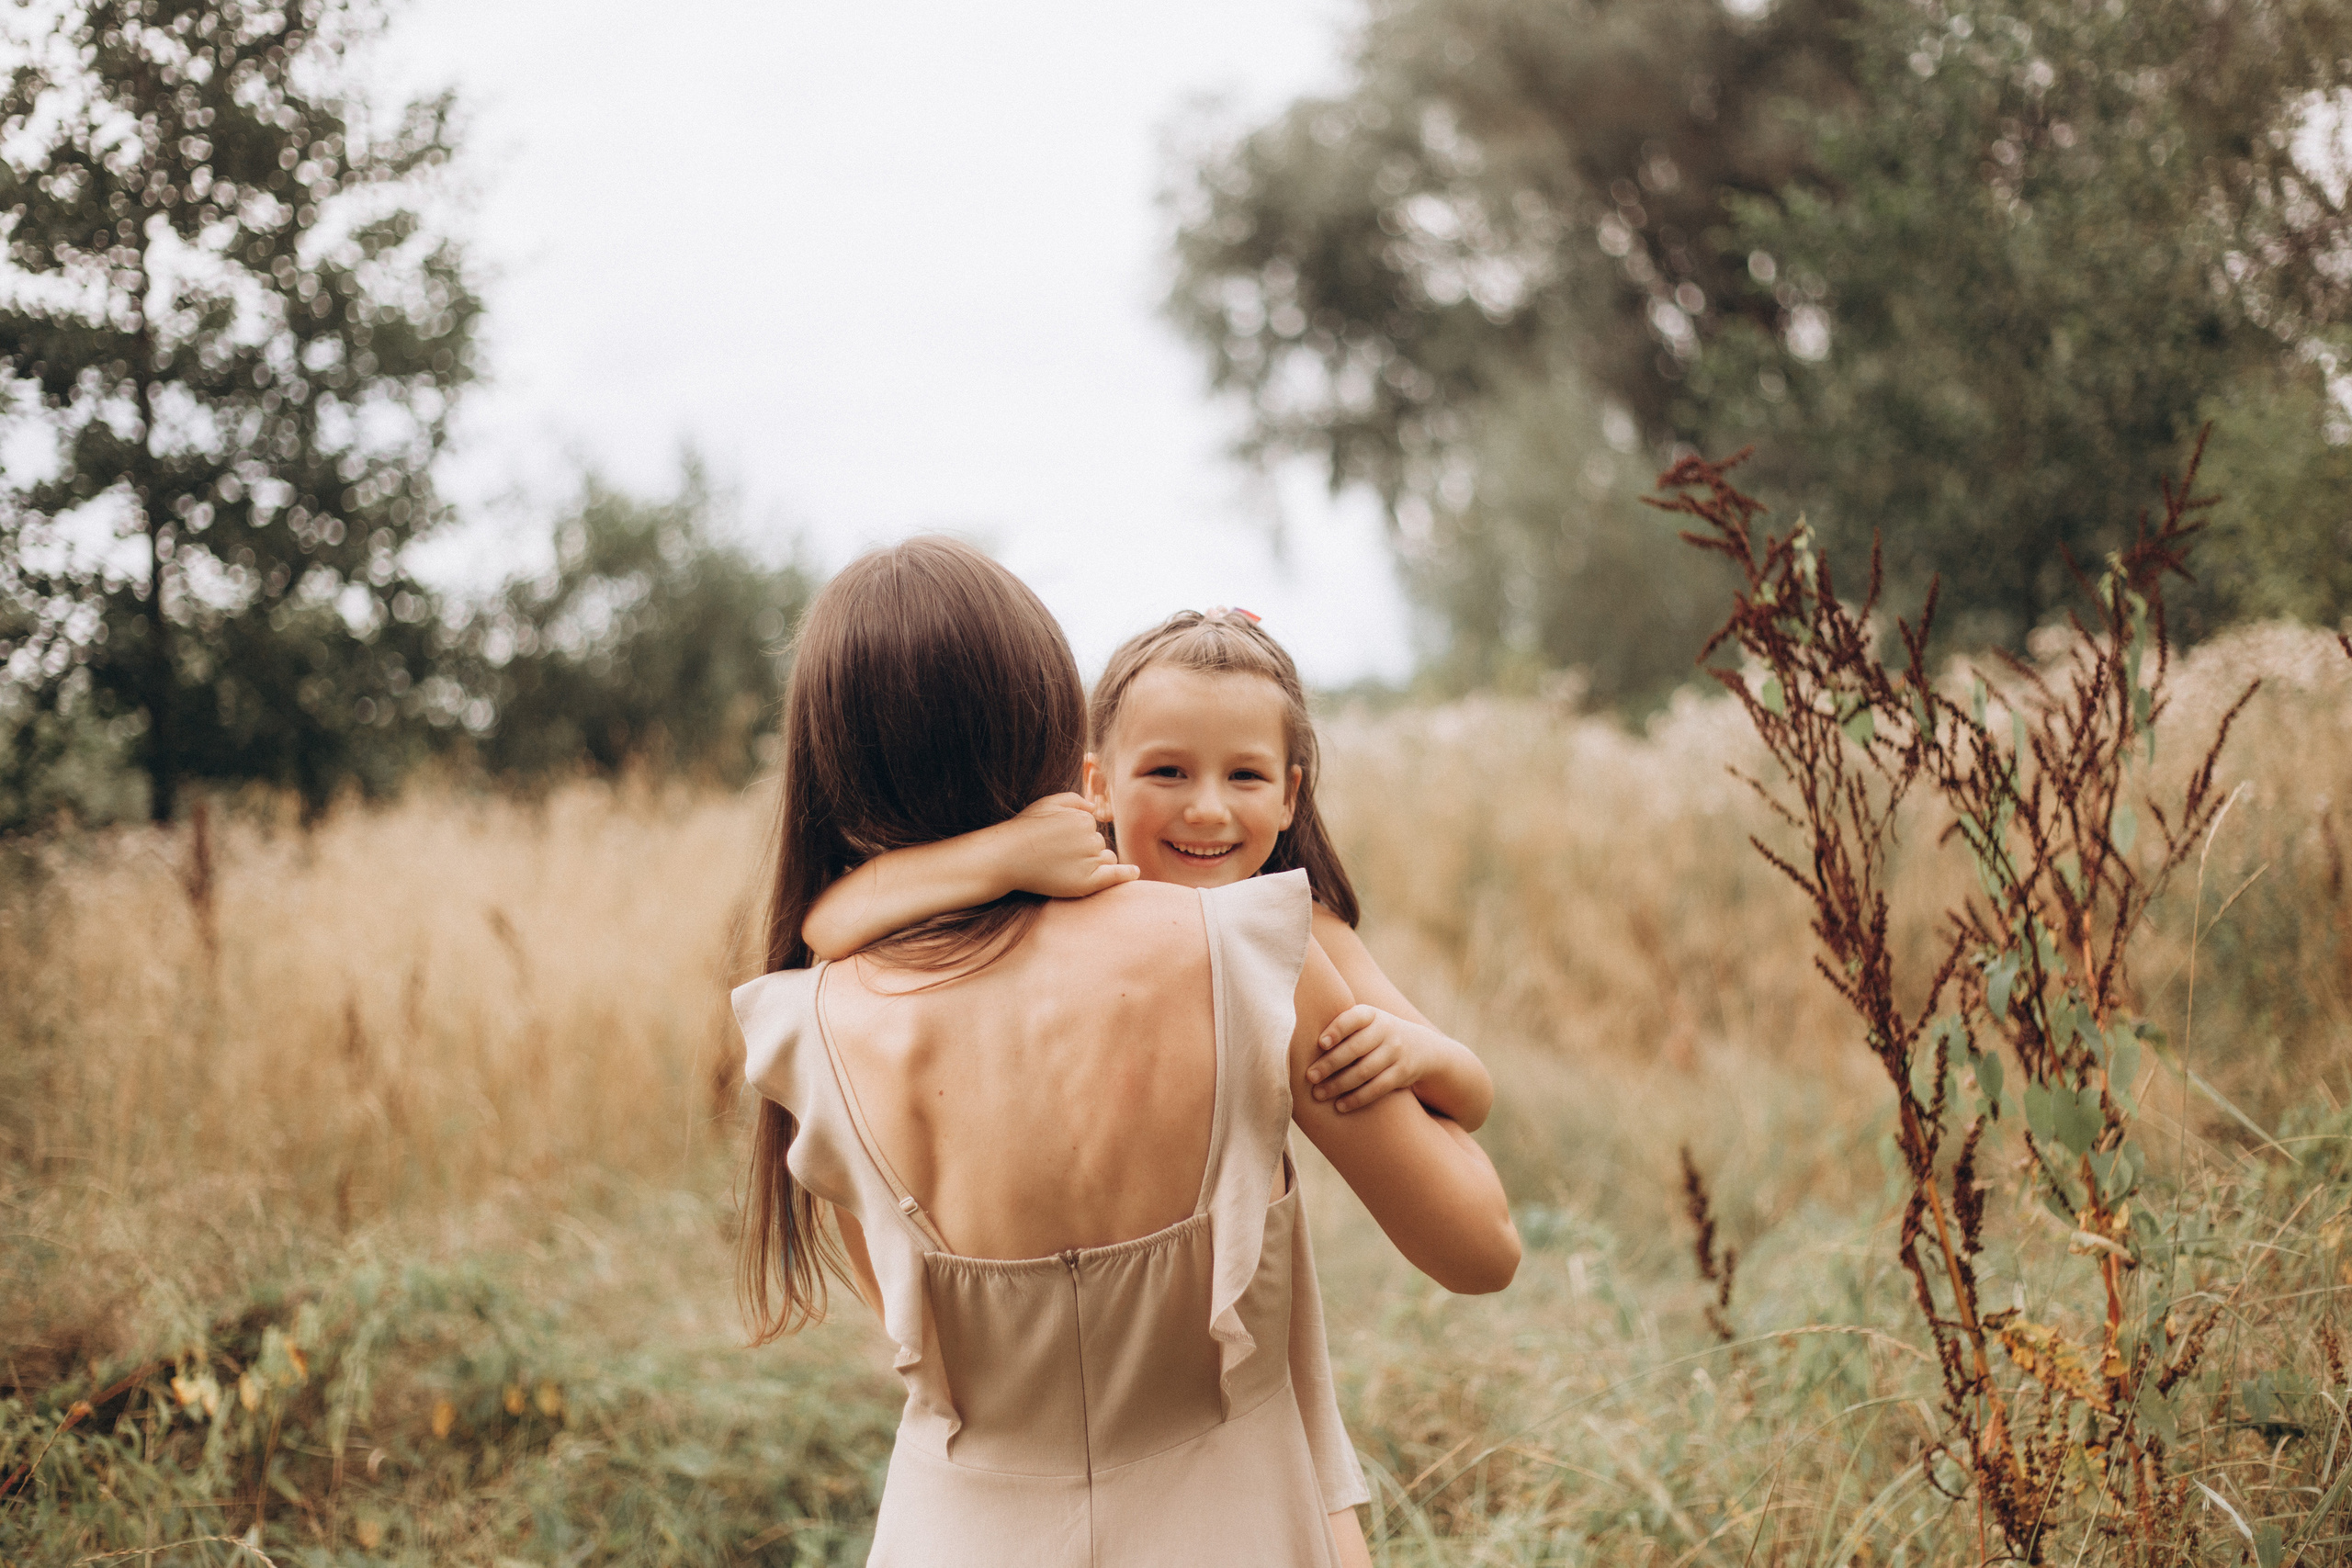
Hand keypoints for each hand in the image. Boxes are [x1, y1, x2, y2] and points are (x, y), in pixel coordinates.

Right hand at [993, 793, 1138, 899]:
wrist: (1006, 857)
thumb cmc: (1025, 830)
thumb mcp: (1048, 803)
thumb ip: (1075, 800)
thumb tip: (1095, 806)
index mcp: (1083, 818)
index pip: (1090, 826)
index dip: (1074, 835)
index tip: (1056, 841)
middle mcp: (1090, 837)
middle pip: (1098, 843)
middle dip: (1084, 849)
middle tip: (1055, 855)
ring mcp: (1090, 860)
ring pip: (1105, 858)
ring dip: (1093, 862)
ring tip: (1062, 866)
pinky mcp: (1088, 882)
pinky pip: (1115, 875)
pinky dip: (1126, 874)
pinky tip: (1134, 872)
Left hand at [1306, 1005, 1444, 1113]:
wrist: (1420, 1047)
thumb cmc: (1374, 1035)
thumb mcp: (1364, 1022)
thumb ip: (1339, 1026)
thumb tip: (1294, 1036)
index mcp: (1370, 1014)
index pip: (1353, 1019)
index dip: (1337, 1029)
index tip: (1320, 1043)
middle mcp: (1386, 1030)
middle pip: (1355, 1048)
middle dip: (1330, 1064)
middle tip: (1309, 1077)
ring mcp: (1396, 1052)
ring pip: (1365, 1071)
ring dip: (1340, 1085)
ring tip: (1318, 1094)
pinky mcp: (1402, 1073)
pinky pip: (1378, 1088)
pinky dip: (1358, 1098)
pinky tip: (1340, 1106)